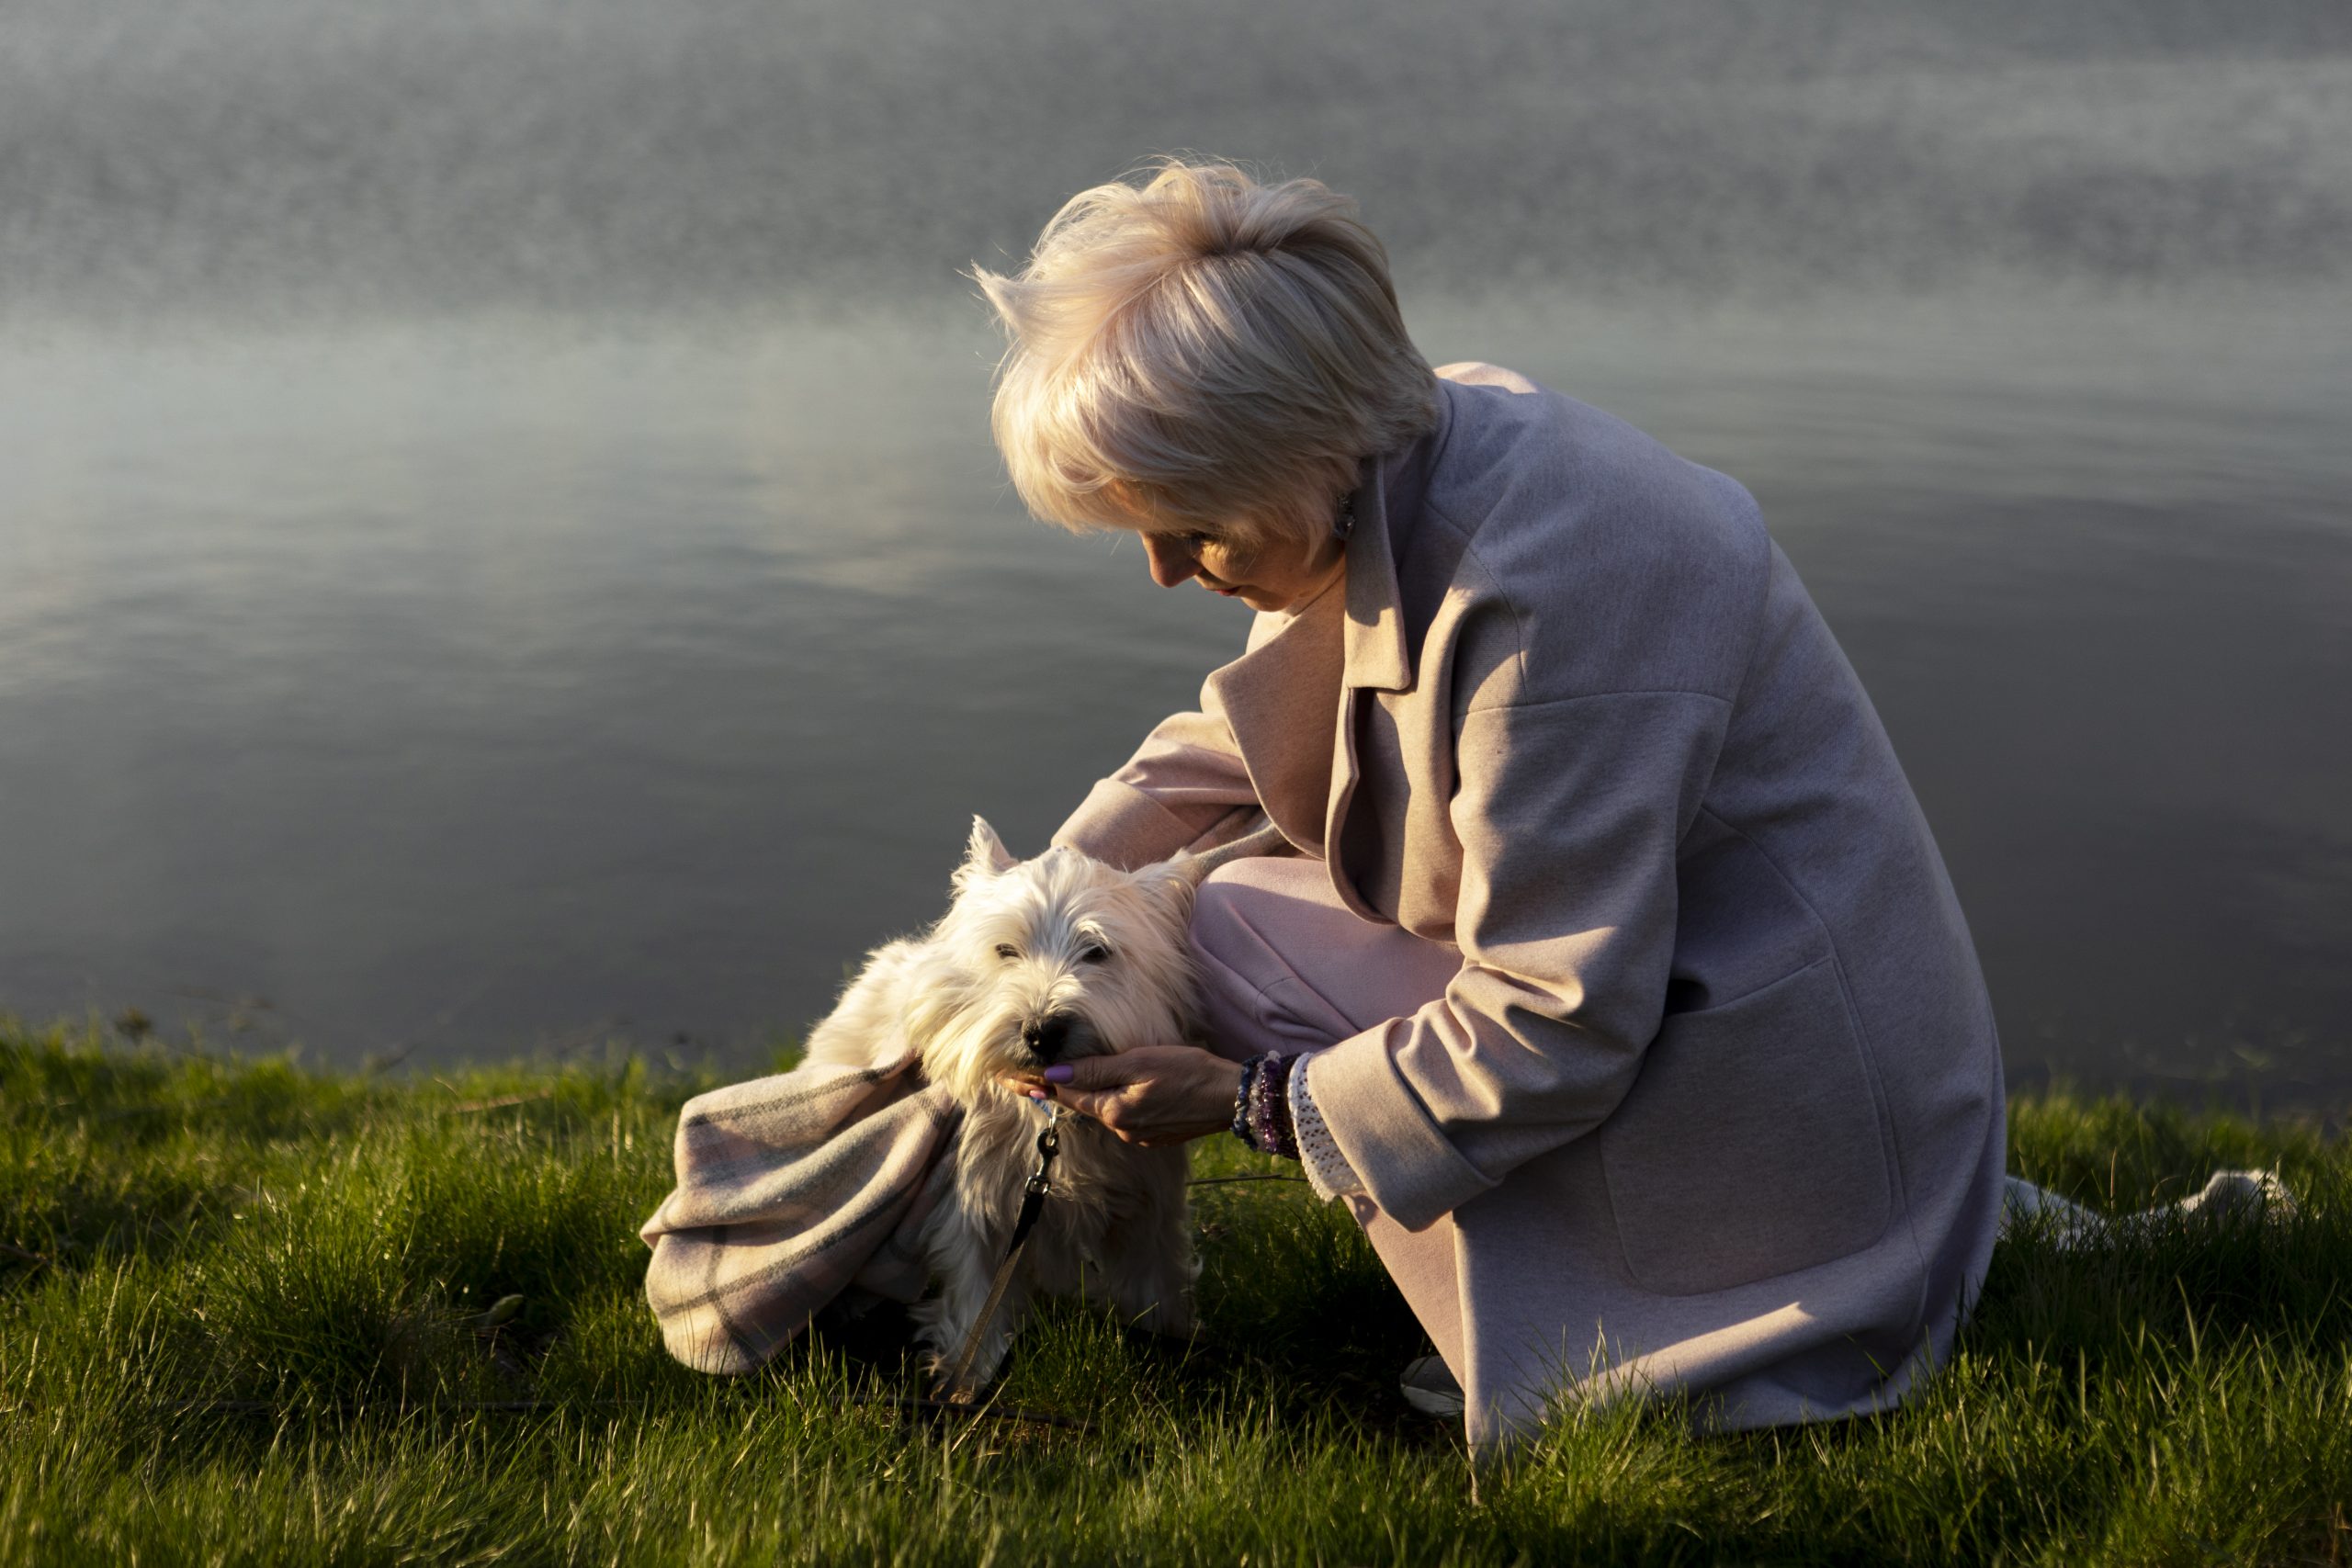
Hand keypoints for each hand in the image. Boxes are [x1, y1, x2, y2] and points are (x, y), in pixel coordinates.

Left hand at [1000, 1045, 1240, 1146]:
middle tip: (1021, 1078)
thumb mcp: (1139, 1062)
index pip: (1065, 1094)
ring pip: (1103, 1109)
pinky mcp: (1155, 1135)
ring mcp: (1139, 1135)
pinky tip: (1113, 1089)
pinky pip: (1123, 1115)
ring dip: (1085, 1094)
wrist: (1231, 1097)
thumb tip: (1055, 1072)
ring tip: (1064, 1079)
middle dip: (1054, 1089)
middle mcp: (1121, 1128)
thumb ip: (1097, 1070)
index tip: (1008, 1078)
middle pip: (1081, 1104)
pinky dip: (1111, 1101)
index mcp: (1114, 1111)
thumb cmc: (1189, 1072)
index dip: (1036, 1084)